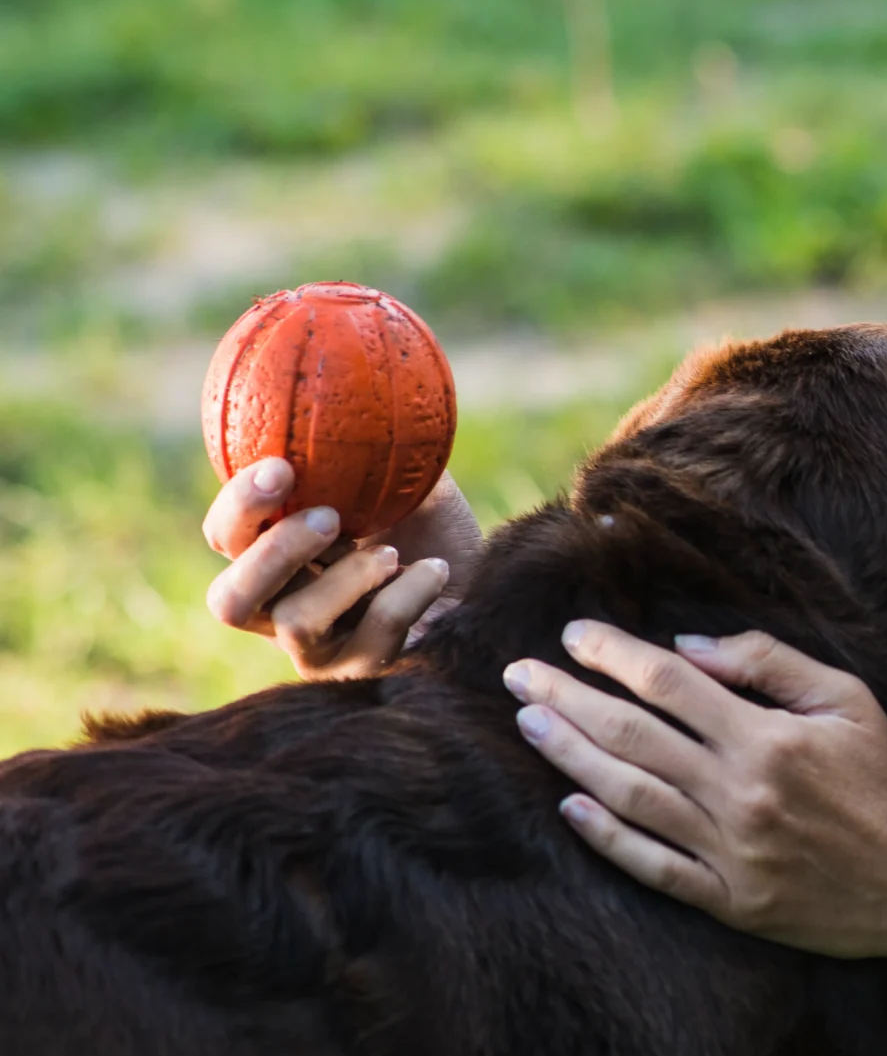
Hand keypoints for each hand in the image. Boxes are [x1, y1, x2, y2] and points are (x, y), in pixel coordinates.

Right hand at [202, 458, 484, 678]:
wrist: (490, 587)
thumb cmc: (435, 532)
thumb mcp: (405, 480)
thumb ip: (371, 445)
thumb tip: (363, 379)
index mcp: (275, 557)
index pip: (226, 537)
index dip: (240, 505)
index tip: (282, 467)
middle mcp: (281, 609)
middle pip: (230, 600)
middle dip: (274, 553)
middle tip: (328, 517)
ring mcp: (319, 652)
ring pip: (296, 623)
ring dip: (348, 577)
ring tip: (393, 551)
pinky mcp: (363, 676)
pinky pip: (372, 636)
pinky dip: (407, 595)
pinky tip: (434, 570)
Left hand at [502, 622, 886, 970]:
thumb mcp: (849, 699)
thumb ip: (769, 664)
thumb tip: (688, 646)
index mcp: (768, 739)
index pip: (669, 684)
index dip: (614, 655)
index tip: (574, 635)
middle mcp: (740, 795)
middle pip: (632, 737)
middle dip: (569, 699)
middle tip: (519, 674)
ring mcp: (729, 853)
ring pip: (629, 798)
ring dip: (571, 758)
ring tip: (530, 724)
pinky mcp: (728, 900)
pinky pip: (652, 866)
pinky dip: (606, 837)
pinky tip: (570, 806)